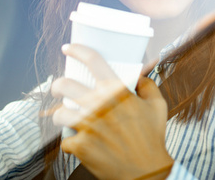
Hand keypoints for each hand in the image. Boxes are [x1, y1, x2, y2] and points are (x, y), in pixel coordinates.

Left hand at [51, 44, 173, 179]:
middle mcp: (99, 105)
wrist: (146, 172)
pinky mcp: (80, 146)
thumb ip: (147, 86)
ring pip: (58, 113)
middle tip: (58, 88)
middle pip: (64, 85)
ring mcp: (87, 126)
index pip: (93, 61)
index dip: (78, 50)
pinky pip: (66, 140)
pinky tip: (80, 144)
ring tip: (66, 118)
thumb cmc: (152, 138)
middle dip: (57, 85)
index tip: (68, 48)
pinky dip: (72, 143)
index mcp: (117, 91)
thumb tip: (138, 77)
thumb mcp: (158, 106)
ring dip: (61, 116)